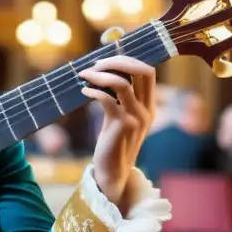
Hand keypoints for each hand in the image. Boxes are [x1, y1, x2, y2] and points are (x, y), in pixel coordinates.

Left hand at [78, 55, 156, 209]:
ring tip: (84, 75)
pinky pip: (108, 99)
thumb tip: (103, 69)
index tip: (105, 60)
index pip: (148, 71)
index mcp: (148, 105)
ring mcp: (136, 118)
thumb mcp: (118, 115)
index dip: (127, 59)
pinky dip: (94, 91)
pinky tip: (84, 92)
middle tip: (95, 64)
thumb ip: (118, 96)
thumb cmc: (112, 141)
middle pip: (142, 71)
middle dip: (117, 61)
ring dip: (101, 75)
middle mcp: (147, 110)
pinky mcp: (122, 126)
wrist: (112, 171)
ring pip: (123, 83)